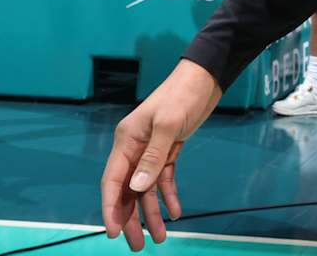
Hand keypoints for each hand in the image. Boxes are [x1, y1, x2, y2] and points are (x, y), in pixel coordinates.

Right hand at [101, 59, 221, 250]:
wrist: (205, 77)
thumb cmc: (183, 94)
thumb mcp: (168, 124)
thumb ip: (153, 158)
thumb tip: (137, 188)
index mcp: (126, 140)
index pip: (112, 181)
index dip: (111, 208)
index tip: (112, 232)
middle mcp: (134, 148)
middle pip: (128, 190)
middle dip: (131, 219)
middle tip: (137, 246)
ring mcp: (151, 150)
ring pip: (146, 189)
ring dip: (151, 213)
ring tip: (160, 237)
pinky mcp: (169, 150)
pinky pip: (164, 178)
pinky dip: (169, 195)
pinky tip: (175, 212)